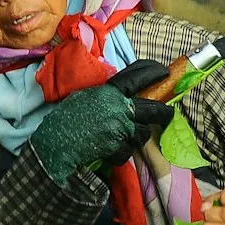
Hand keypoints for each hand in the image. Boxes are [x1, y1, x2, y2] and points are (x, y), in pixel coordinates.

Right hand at [30, 60, 175, 183]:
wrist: (56, 141)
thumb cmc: (65, 117)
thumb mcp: (84, 96)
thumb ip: (104, 95)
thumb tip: (118, 94)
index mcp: (110, 92)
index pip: (137, 76)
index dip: (153, 72)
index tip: (164, 72)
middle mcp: (120, 108)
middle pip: (153, 109)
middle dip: (164, 113)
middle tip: (168, 113)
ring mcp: (121, 129)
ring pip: (142, 134)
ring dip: (137, 136)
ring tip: (128, 137)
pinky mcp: (118, 147)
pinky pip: (127, 151)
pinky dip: (120, 153)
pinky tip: (110, 152)